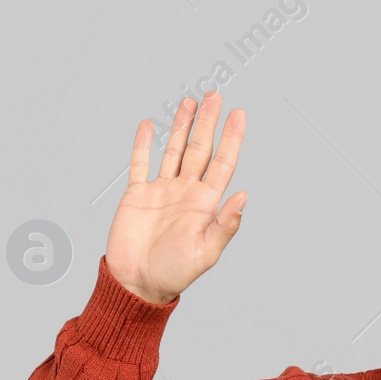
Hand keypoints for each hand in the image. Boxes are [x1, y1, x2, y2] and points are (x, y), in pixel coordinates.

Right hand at [105, 90, 247, 304]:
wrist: (137, 284)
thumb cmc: (174, 274)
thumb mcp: (206, 253)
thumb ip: (225, 225)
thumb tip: (244, 196)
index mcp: (205, 204)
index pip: (222, 163)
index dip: (231, 139)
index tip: (239, 115)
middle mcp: (185, 192)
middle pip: (200, 149)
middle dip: (207, 122)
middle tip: (215, 95)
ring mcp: (161, 191)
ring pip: (174, 150)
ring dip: (182, 126)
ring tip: (190, 102)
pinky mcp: (137, 195)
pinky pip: (141, 164)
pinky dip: (144, 144)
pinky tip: (149, 125)